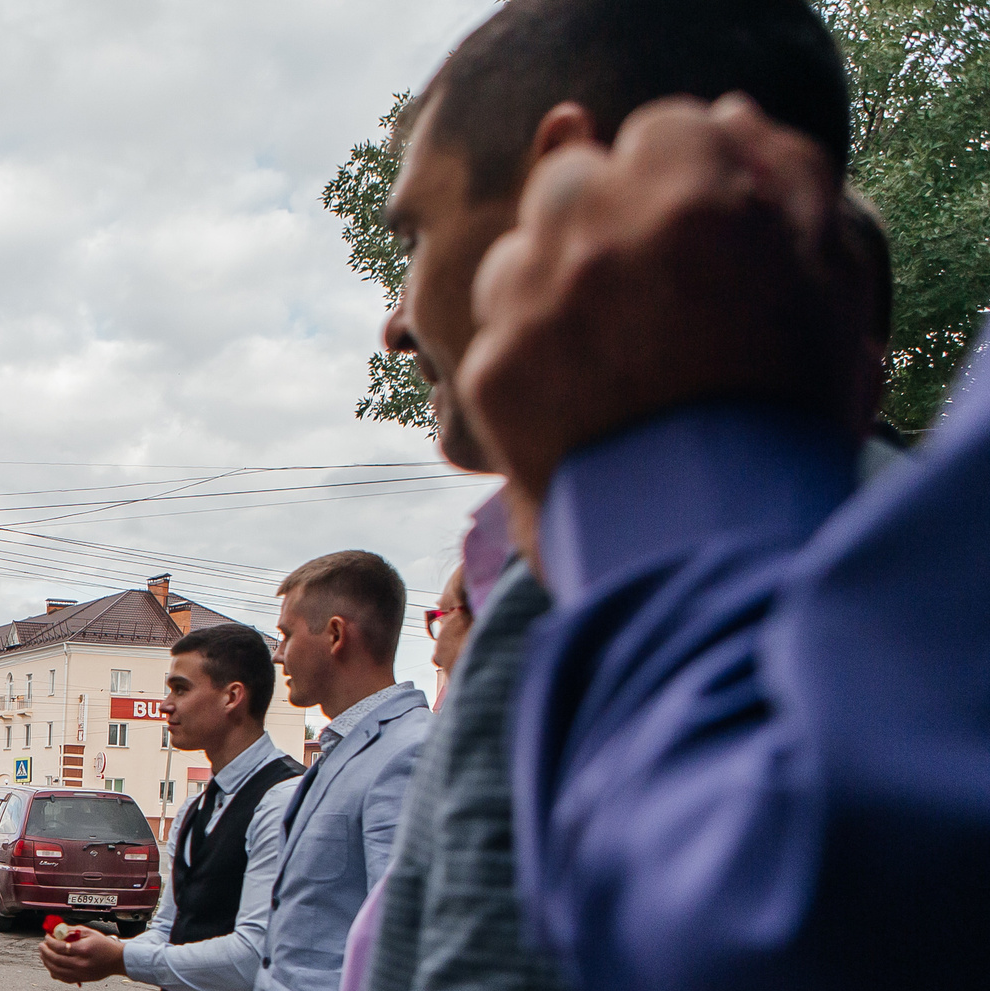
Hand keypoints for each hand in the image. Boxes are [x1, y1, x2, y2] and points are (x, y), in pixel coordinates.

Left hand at [39, 924, 124, 984]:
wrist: (117, 960)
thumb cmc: (104, 945)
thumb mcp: (89, 933)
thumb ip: (72, 931)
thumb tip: (55, 931)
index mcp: (83, 950)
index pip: (60, 947)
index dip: (50, 942)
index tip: (47, 937)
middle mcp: (81, 963)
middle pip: (55, 959)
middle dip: (45, 951)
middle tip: (41, 945)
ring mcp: (80, 973)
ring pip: (56, 971)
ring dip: (46, 962)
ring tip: (43, 954)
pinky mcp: (81, 979)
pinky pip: (62, 978)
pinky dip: (53, 972)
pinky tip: (50, 965)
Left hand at [460, 93, 877, 501]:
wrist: (709, 541)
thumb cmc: (788, 408)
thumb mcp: (826, 280)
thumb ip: (784, 180)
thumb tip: (728, 122)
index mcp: (696, 196)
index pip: (662, 129)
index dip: (680, 179)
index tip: (694, 226)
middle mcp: (599, 234)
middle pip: (574, 177)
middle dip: (602, 217)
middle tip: (647, 287)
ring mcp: (534, 301)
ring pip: (519, 248)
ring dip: (549, 278)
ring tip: (608, 346)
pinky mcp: (489, 367)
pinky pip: (493, 326)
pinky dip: (522, 349)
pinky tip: (573, 394)